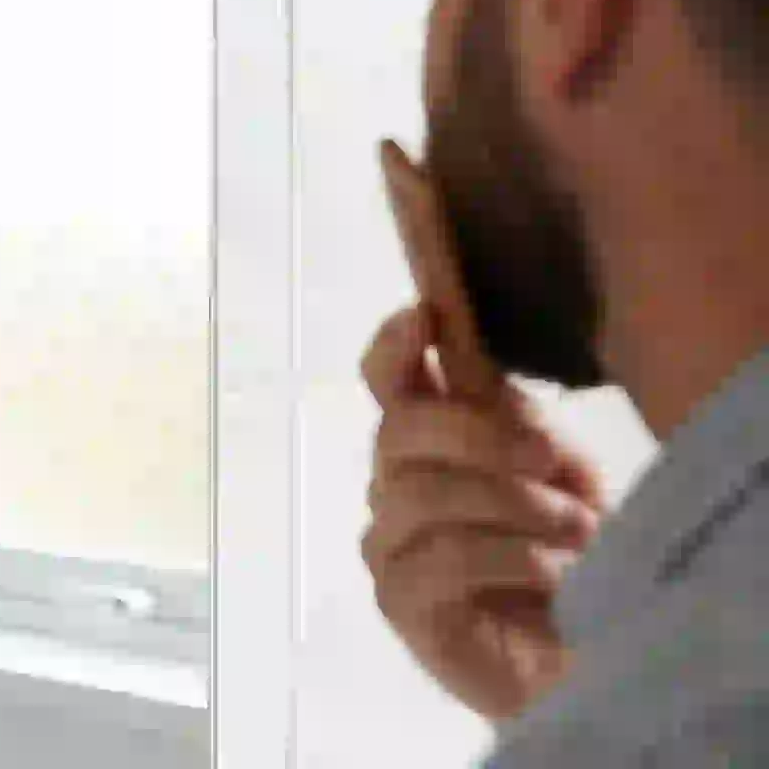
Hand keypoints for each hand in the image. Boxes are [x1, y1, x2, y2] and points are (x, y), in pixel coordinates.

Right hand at [360, 306, 606, 724]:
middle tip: (547, 455)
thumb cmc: (564, 546)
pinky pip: (441, 558)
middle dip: (477, 433)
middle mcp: (393, 476)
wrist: (577, 648)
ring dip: (513, 506)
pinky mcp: (397, 596)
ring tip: (578, 531)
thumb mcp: (559, 469)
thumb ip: (514, 416)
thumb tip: (469, 358)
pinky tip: (553, 574)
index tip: (427, 315)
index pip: (385, 375)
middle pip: (401, 427)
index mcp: (428, 434)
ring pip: (424, 493)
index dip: (395, 342)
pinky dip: (509, 558)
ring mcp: (387, 536)